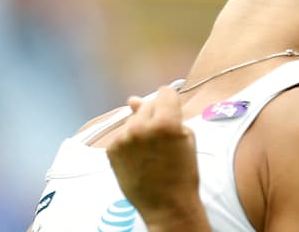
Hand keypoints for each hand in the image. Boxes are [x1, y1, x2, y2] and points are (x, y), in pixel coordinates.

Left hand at [105, 86, 205, 227]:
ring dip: (140, 129)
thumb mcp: (186, 139)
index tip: (172, 114)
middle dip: (154, 117)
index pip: (165, 92)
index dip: (171, 103)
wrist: (167, 205)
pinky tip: (138, 158)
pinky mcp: (112, 150)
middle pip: (147, 105)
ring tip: (149, 152)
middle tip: (161, 139)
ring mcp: (124, 138)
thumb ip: (166, 113)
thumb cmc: (183, 173)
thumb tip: (133, 99)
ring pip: (132, 120)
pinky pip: (121, 135)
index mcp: (166, 122)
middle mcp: (141, 127)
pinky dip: (129, 143)